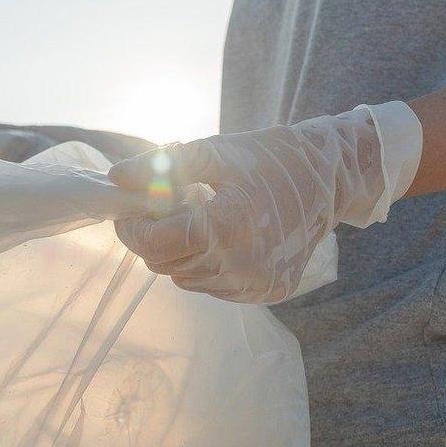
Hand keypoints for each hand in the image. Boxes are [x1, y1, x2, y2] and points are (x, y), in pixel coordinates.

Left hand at [108, 102, 421, 302]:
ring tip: (202, 221)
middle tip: (164, 213)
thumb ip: (163, 166)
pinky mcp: (265, 293)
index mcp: (226, 226)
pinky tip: (224, 240)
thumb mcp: (215, 153)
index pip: (155, 243)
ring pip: (187, 279)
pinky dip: (207, 266)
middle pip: (166, 265)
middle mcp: (240, 264)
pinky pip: (214, 288)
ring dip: (181, 254)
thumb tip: (116, 177)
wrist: (329, 182)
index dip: (133, 229)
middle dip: (154, 239)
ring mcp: (253, 284)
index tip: (129, 214)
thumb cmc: (268, 160)